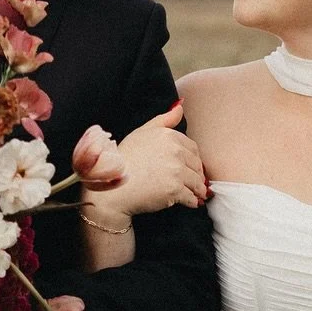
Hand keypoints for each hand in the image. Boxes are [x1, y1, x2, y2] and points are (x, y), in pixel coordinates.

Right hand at [97, 102, 208, 216]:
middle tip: (195, 183)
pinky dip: (192, 201)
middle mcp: (174, 152)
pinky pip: (191, 197)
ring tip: (196, 194)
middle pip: (196, 165)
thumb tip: (180, 107)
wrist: (113, 187)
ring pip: (197, 182)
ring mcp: (176, 172)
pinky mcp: (174, 190)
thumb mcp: (141, 133)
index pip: (192, 148)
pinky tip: (191, 202)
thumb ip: (163, 120)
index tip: (192, 167)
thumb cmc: (125, 159)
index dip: (193, 159)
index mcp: (168, 136)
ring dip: (198, 189)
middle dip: (197, 175)